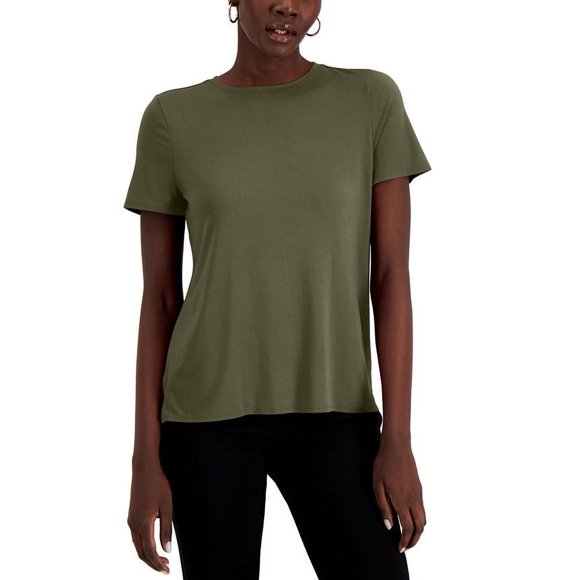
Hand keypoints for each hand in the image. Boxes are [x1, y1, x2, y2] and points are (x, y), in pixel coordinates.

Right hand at [127, 462, 172, 574]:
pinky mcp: (131, 516)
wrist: (144, 469)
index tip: (167, 570)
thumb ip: (166, 529)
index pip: (150, 551)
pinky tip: (153, 544)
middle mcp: (134, 525)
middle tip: (166, 567)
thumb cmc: (158, 485)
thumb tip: (167, 550)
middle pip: (141, 552)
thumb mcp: (167, 506)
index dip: (158, 563)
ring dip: (148, 555)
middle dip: (153, 562)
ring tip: (162, 558)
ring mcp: (131, 521)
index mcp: (143, 524)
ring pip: (137, 546)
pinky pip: (135, 537)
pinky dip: (143, 546)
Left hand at [372, 438, 425, 552]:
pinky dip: (419, 519)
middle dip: (414, 540)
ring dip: (418, 530)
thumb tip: (389, 526)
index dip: (405, 541)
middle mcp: (414, 499)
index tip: (400, 548)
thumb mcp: (377, 486)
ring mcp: (418, 493)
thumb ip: (383, 507)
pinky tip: (409, 518)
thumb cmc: (383, 464)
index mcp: (402, 500)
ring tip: (407, 535)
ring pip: (424, 518)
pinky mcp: (419, 487)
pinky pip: (422, 508)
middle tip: (406, 546)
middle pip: (420, 527)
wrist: (397, 446)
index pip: (407, 528)